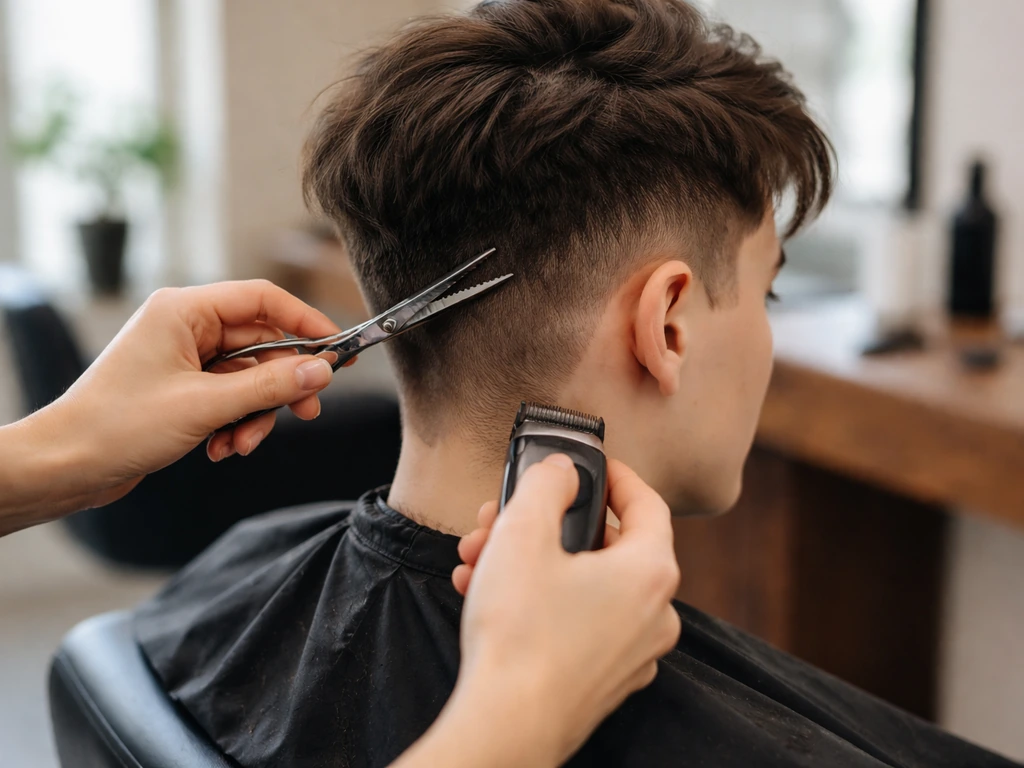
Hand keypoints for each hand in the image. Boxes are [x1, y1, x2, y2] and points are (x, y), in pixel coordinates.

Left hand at [13, 280, 345, 518]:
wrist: (67, 466)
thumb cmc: (118, 425)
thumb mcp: (205, 406)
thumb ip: (269, 387)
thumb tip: (322, 371)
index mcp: (183, 310)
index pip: (262, 300)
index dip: (305, 322)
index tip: (338, 349)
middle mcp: (186, 328)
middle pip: (261, 344)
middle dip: (281, 385)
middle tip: (307, 411)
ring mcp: (185, 359)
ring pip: (249, 378)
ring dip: (255, 414)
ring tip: (241, 444)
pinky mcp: (184, 389)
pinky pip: (231, 398)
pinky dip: (235, 423)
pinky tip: (221, 449)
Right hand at [396, 456, 680, 767]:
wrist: (507, 726)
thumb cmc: (520, 635)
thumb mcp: (524, 533)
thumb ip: (547, 484)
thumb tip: (562, 471)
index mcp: (650, 572)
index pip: (647, 504)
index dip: (617, 476)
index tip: (590, 466)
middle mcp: (654, 614)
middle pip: (604, 545)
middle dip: (545, 525)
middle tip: (503, 518)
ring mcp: (632, 653)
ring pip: (583, 585)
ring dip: (531, 563)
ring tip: (480, 559)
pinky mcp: (604, 680)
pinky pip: (575, 622)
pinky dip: (538, 601)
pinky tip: (487, 594)